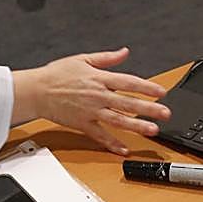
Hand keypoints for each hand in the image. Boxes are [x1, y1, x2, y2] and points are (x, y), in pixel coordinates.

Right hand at [12, 48, 170, 155]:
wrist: (37, 90)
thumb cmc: (57, 74)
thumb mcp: (83, 59)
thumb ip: (107, 58)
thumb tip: (124, 52)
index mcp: (99, 78)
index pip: (129, 82)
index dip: (147, 87)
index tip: (161, 92)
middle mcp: (98, 95)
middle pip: (128, 103)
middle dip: (149, 109)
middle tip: (165, 114)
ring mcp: (91, 111)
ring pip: (118, 120)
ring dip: (136, 126)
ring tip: (152, 130)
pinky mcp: (82, 124)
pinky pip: (100, 135)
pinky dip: (112, 143)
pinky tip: (124, 149)